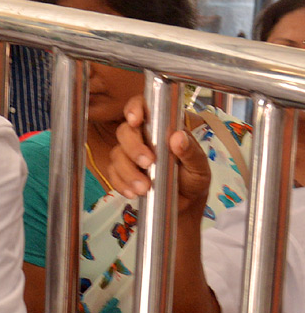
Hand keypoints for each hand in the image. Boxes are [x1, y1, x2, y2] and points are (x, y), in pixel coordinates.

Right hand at [108, 95, 209, 209]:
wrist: (185, 205)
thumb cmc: (193, 180)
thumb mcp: (199, 168)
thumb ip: (191, 153)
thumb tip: (178, 137)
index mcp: (162, 128)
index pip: (144, 107)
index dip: (135, 108)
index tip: (136, 120)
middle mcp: (143, 138)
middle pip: (125, 131)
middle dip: (133, 147)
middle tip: (148, 162)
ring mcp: (130, 155)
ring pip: (117, 154)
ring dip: (128, 171)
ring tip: (144, 187)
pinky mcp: (122, 173)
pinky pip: (113, 174)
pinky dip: (121, 183)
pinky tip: (133, 192)